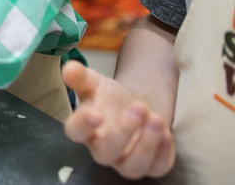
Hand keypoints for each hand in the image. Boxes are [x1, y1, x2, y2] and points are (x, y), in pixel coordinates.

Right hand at [63, 60, 175, 178]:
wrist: (138, 109)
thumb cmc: (111, 98)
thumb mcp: (95, 83)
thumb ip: (80, 76)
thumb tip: (69, 68)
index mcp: (84, 130)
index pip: (75, 132)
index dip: (84, 126)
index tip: (96, 114)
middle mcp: (102, 150)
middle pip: (106, 152)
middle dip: (123, 132)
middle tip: (138, 108)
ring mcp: (126, 162)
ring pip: (132, 166)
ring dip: (146, 144)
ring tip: (156, 118)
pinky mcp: (151, 166)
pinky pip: (157, 167)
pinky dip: (163, 152)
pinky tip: (166, 132)